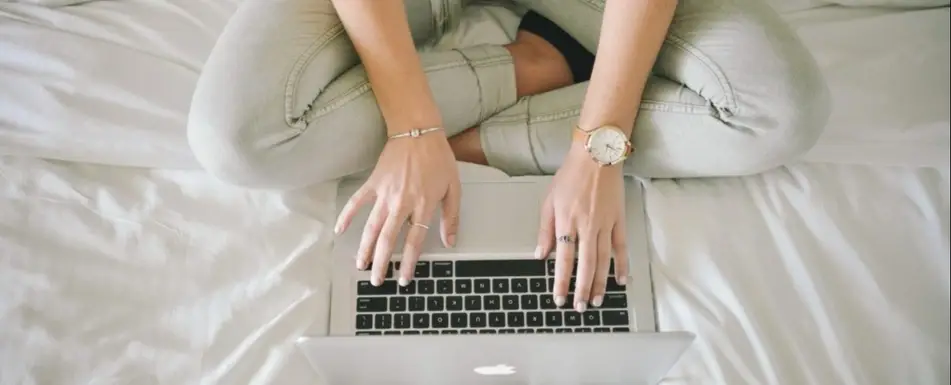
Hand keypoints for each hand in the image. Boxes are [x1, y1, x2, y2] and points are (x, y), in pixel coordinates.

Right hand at [334, 131, 460, 285]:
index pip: (414, 242)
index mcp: (423, 205)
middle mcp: (401, 203)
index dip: (408, 263)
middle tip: (377, 281)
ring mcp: (385, 194)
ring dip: (364, 248)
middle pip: (388, 240)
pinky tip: (339, 230)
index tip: (403, 279)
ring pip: (371, 227)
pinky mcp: (373, 183)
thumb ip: (451, 217)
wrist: (418, 131)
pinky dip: (347, 216)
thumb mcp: (453, 187)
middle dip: (381, 263)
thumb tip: (450, 241)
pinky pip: (357, 202)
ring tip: (360, 265)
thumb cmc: (438, 158)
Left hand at [535, 143, 628, 311]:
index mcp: (567, 221)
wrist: (596, 155)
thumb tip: (540, 254)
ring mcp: (605, 224)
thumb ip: (545, 230)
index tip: (559, 297)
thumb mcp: (549, 200)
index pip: (563, 259)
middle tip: (580, 307)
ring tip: (597, 300)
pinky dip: (622, 264)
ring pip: (603, 260)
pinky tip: (620, 280)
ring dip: (600, 283)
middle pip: (585, 264)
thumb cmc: (570, 175)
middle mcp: (587, 226)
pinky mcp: (619, 220)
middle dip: (583, 289)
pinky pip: (621, 247)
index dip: (561, 281)